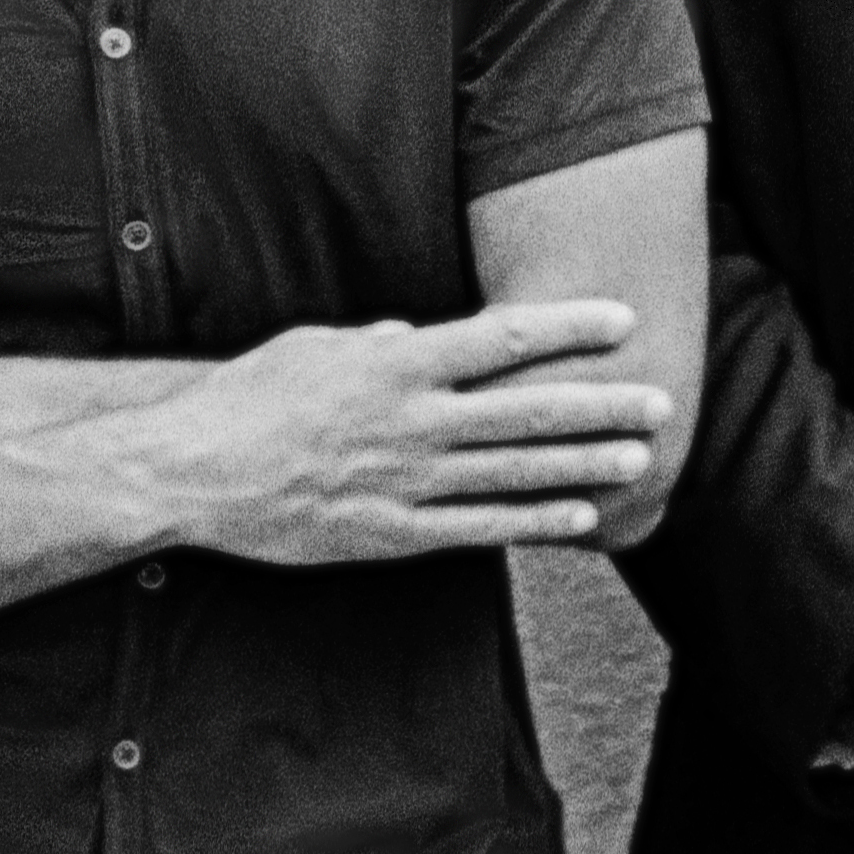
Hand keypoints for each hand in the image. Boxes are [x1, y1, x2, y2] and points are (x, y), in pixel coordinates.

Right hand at [128, 303, 670, 568]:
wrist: (192, 471)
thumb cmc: (247, 398)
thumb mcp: (314, 346)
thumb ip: (375, 341)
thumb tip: (417, 332)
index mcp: (395, 363)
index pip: (502, 337)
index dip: (569, 328)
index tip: (621, 319)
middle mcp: (414, 422)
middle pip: (529, 410)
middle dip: (602, 404)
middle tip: (661, 399)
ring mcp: (408, 482)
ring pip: (517, 471)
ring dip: (586, 464)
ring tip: (640, 457)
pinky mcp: (394, 534)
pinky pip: (482, 527)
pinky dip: (536, 521)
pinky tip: (581, 517)